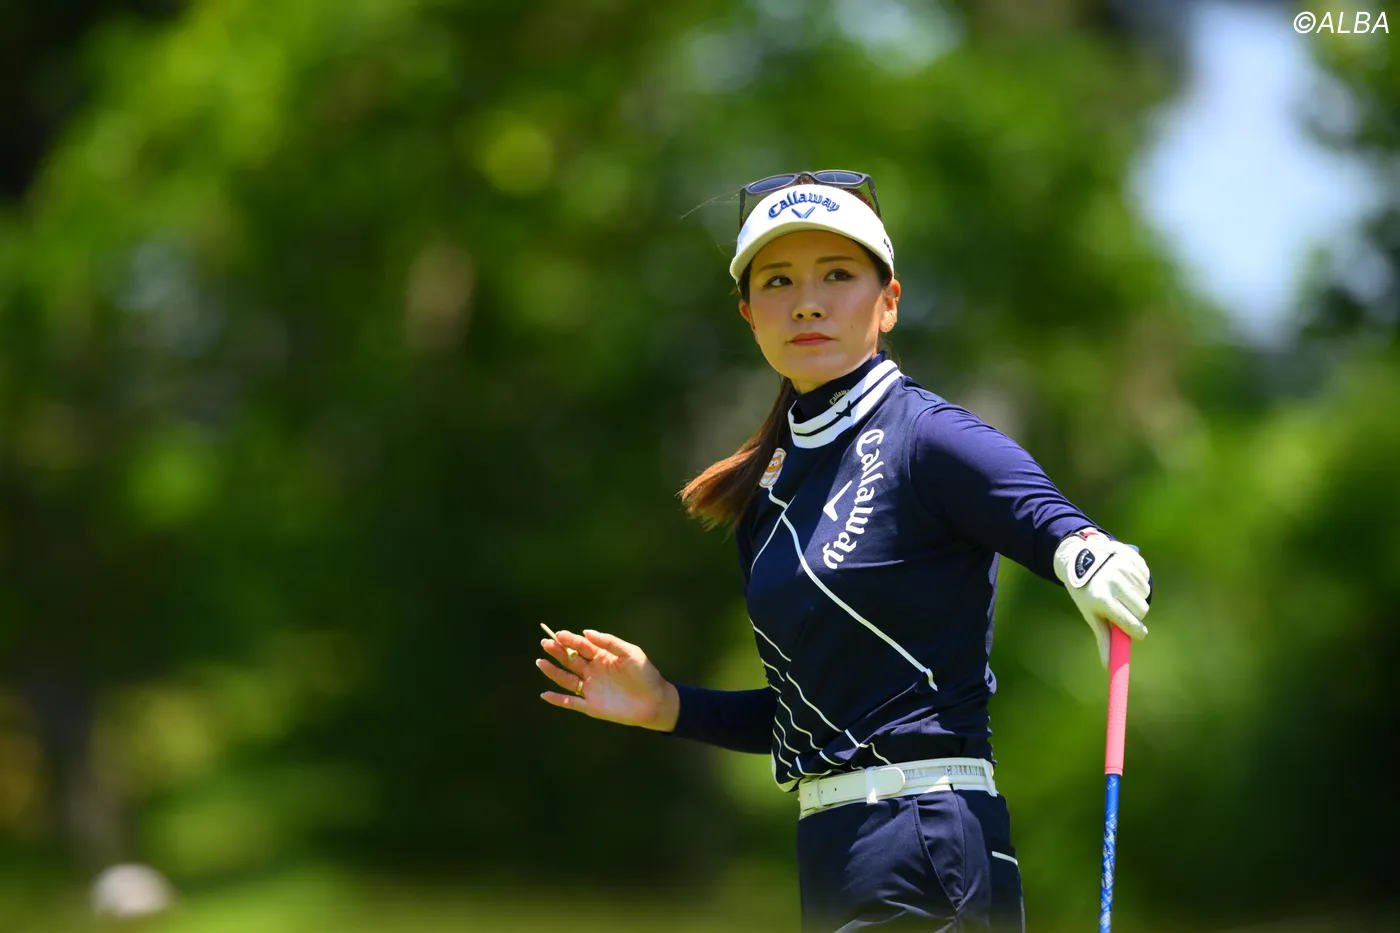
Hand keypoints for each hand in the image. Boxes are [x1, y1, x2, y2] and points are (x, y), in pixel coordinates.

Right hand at [536, 629, 679, 730]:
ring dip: (553, 672)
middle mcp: (593, 671)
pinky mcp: (591, 707)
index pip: (582, 646)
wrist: (655, 701)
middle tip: (546, 643)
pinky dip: (558, 700)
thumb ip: (609, 643)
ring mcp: (591, 689)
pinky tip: (545, 694)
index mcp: (602, 657)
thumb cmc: (645, 674)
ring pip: (567, 679)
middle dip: (558, 651)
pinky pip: (571, 702)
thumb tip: (586, 632)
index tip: (558, 634)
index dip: (570, 640)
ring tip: (540, 662)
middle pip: (571, 660)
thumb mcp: (631, 653)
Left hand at [1052, 529, 1152, 666]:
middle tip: (1124, 609)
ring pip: (1145, 593)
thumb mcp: (1091, 613)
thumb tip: (1108, 665)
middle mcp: (1113, 583)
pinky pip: (1145, 577)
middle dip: (1136, 612)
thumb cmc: (1086, 592)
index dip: (1137, 631)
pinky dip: (1138, 580)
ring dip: (1136, 595)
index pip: (1130, 623)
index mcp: (1101, 599)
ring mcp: (1122, 568)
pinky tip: (1123, 576)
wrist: (1079, 558)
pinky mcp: (1130, 557)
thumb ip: (1103, 638)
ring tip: (1120, 590)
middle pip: (1142, 609)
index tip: (1138, 634)